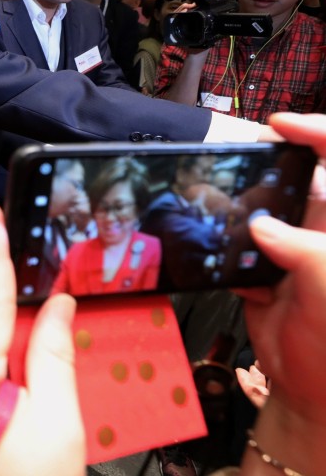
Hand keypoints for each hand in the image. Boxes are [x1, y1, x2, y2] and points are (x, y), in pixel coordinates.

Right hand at [235, 113, 325, 468]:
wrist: (310, 396)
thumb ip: (305, 251)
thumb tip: (264, 226)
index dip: (315, 132)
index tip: (281, 125)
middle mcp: (319, 232)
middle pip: (293, 179)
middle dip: (260, 168)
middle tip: (229, 161)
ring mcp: (290, 250)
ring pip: (256, 209)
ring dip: (232, 209)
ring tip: (207, 204)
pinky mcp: (262, 271)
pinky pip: (234, 245)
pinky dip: (219, 248)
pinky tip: (216, 257)